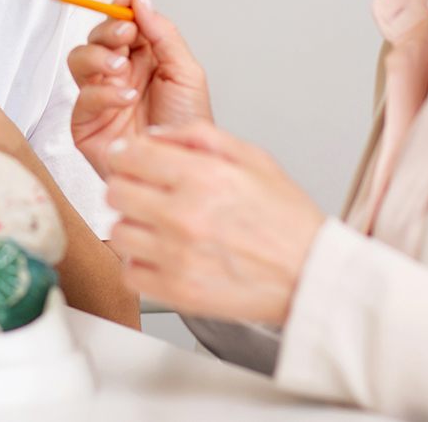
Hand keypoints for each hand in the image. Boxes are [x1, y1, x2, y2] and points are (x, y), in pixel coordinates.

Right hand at [68, 0, 212, 178]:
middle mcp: (117, 74)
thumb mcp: (185, 72)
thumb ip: (162, 34)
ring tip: (121, 67)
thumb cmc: (188, 124)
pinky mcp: (87, 124)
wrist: (185, 165)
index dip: (118, 11)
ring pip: (78, 61)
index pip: (120, 23)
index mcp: (142, 58)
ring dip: (97, 56)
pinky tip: (125, 97)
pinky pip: (83, 99)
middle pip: (95, 38)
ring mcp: (100, 97)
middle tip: (126, 34)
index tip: (125, 5)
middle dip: (107, 30)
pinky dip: (103, 93)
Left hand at [104, 121, 324, 323]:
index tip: (130, 160)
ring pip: (118, 231)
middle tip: (146, 193)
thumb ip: (198, 136)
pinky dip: (141, 263)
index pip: (131, 156)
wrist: (312, 276)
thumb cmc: (288, 221)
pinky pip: (130, 271)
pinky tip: (163, 255)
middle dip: (128, 187)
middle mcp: (186, 215)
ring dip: (134, 226)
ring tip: (159, 227)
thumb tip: (154, 134)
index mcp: (204, 177)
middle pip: (115, 192)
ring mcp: (178, 256)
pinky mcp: (177, 291)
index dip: (126, 154)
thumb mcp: (253, 158)